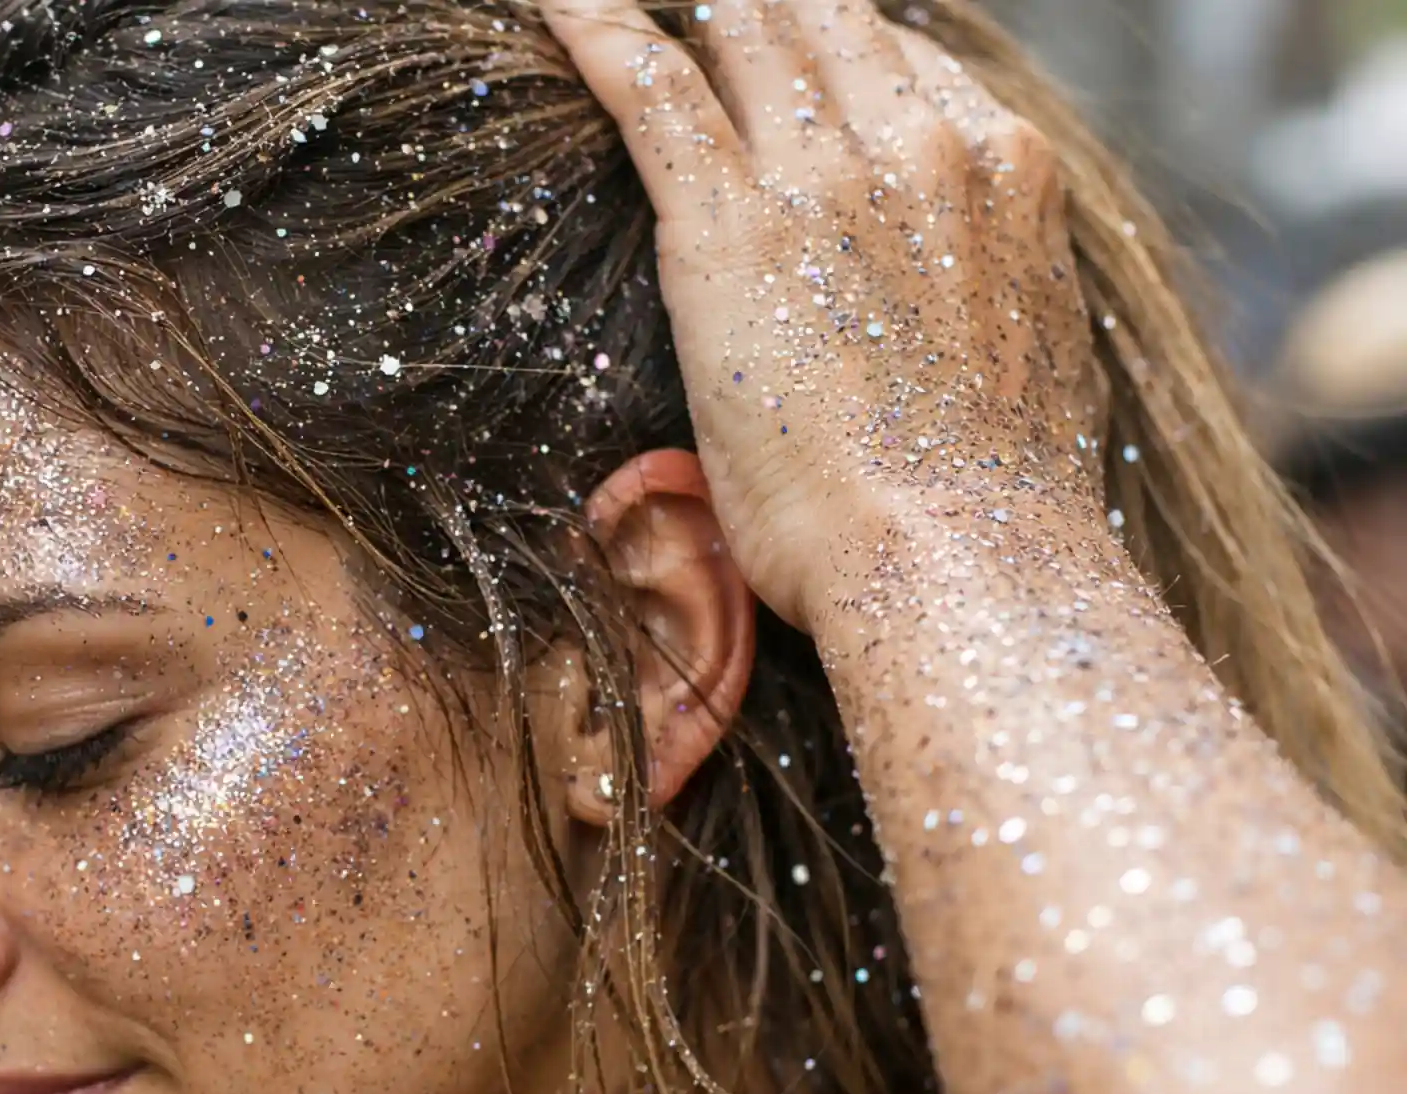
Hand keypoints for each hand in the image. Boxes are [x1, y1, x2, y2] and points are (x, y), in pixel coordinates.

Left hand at [546, 0, 1103, 629]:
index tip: (779, 73)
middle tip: (699, 21)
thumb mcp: (1019, 365)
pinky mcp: (731, 226)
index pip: (898, 59)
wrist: (964, 561)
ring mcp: (826, 175)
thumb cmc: (989, 508)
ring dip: (683, 13)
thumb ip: (979, 299)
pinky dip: (593, 27)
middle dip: (750, 11)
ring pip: (738, 27)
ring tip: (606, 8)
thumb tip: (940, 320)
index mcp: (1003, 170)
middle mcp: (922, 142)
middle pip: (816, 19)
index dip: (829, 54)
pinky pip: (649, 84)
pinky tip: (553, 4)